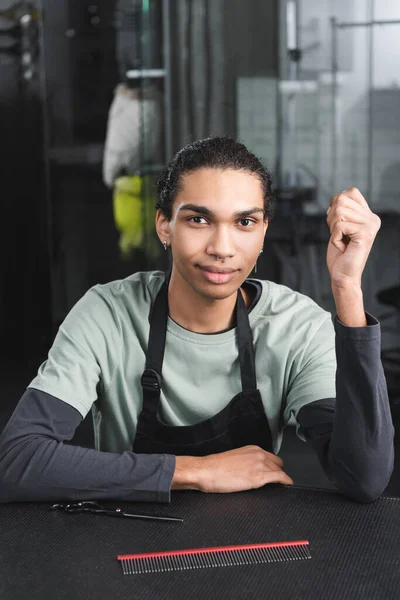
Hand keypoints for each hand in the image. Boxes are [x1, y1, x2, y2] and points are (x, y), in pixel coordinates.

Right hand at [172, 446, 292, 492]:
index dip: (273, 465)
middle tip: (277, 480)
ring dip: (281, 478)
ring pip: (279, 470)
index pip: (271, 457)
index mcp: (252, 449)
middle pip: (277, 463)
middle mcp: (258, 454)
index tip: (274, 471)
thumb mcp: (235, 459)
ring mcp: (259, 465)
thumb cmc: (215, 467)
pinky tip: (288, 485)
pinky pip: (279, 478)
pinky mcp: (259, 477)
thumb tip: (250, 469)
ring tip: (282, 485)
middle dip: (278, 471)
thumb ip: (246, 461)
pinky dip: (286, 481)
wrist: (207, 471)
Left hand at [326, 188, 380, 288]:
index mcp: (369, 216)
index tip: (337, 222)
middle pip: (342, 200)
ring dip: (333, 227)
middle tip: (339, 234)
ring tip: (341, 240)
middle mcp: (372, 219)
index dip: (336, 204)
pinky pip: (339, 225)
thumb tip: (337, 198)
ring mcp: (370, 226)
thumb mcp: (339, 227)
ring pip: (339, 211)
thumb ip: (341, 210)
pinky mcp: (365, 234)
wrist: (343, 275)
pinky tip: (342, 246)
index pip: (351, 192)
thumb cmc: (340, 253)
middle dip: (332, 217)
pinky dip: (334, 237)